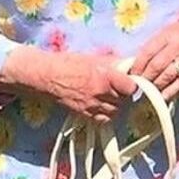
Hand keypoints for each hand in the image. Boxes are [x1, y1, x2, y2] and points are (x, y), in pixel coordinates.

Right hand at [1, 48, 137, 123]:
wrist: (45, 76)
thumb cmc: (68, 63)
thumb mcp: (94, 58)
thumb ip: (114, 64)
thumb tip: (130, 65)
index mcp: (105, 77)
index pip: (131, 87)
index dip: (132, 85)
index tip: (129, 82)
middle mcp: (100, 94)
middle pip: (125, 100)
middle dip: (124, 95)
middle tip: (120, 88)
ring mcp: (92, 106)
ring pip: (116, 111)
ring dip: (117, 105)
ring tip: (111, 96)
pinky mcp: (84, 115)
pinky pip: (103, 119)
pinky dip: (106, 114)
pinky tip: (103, 105)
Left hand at [129, 11, 178, 101]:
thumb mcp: (171, 29)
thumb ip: (157, 43)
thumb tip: (139, 58)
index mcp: (167, 35)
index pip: (147, 52)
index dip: (136, 65)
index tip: (130, 73)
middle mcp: (176, 47)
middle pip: (155, 66)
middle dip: (143, 78)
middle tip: (135, 86)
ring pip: (165, 76)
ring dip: (153, 86)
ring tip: (145, 93)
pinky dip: (169, 92)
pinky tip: (161, 97)